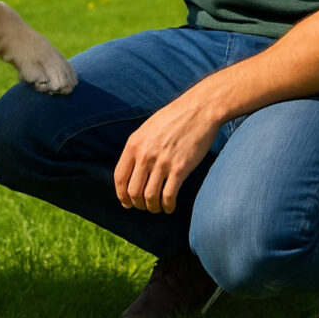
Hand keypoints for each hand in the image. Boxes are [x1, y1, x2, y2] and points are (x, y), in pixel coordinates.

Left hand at [114, 92, 221, 213]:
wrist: (198, 110)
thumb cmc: (173, 118)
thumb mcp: (147, 128)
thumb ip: (138, 148)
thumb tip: (132, 171)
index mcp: (134, 144)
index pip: (120, 177)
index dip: (122, 195)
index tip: (127, 202)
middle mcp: (145, 155)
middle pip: (133, 191)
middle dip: (138, 204)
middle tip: (145, 206)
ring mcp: (162, 162)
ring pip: (150, 197)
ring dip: (153, 207)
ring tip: (158, 207)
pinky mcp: (180, 169)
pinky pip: (168, 196)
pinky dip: (168, 206)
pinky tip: (170, 206)